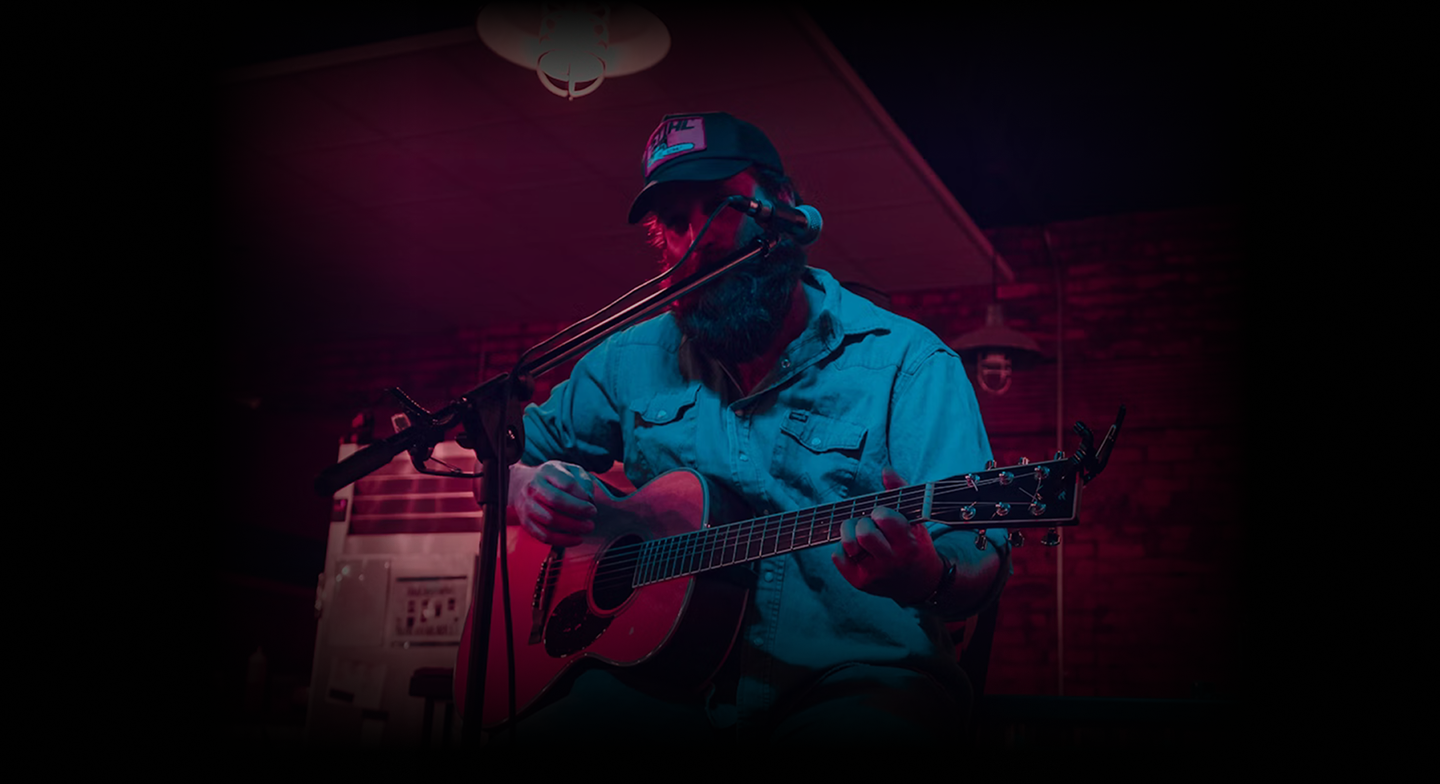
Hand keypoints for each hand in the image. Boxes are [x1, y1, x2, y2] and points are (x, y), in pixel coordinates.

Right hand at [502, 460, 597, 546]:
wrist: (524, 484)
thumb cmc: (553, 479)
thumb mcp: (569, 470)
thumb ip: (583, 480)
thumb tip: (588, 497)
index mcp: (547, 471)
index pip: (567, 483)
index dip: (582, 496)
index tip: (592, 504)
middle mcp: (533, 487)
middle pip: (556, 500)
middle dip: (578, 510)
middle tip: (592, 515)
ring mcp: (527, 505)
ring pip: (550, 519)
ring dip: (572, 526)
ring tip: (586, 527)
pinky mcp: (525, 522)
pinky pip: (543, 535)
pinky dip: (562, 540)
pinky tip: (576, 539)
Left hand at [832, 467, 943, 604]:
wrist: (920, 582)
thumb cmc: (914, 544)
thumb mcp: (915, 519)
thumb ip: (900, 492)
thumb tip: (886, 469)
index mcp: (908, 543)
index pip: (885, 519)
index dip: (880, 512)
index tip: (882, 515)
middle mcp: (892, 561)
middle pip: (864, 533)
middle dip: (863, 523)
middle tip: (869, 524)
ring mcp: (874, 574)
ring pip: (848, 545)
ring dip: (849, 534)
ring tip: (859, 534)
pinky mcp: (860, 582)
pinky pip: (837, 557)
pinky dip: (842, 549)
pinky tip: (856, 550)